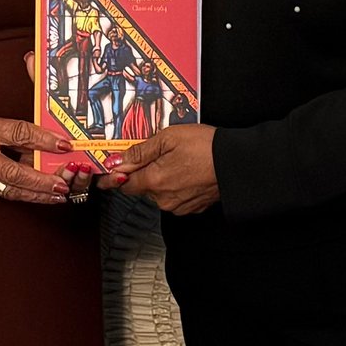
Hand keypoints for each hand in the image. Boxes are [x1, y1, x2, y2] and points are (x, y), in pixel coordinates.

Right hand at [0, 102, 77, 203]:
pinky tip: (39, 196)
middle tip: (64, 182)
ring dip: (37, 193)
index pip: (18, 133)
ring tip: (58, 195)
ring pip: (10, 188)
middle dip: (41, 180)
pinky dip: (23, 194)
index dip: (44, 139)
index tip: (64, 143)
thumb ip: (10, 128)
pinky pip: (3, 190)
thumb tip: (41, 138)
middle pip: (14, 171)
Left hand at [100, 125, 220, 215]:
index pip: (124, 184)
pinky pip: (175, 197)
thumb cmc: (206, 147)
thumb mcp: (168, 138)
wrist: (237, 162)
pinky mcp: (192, 207)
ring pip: (159, 193)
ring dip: (162, 179)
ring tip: (178, 160)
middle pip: (142, 187)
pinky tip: (188, 171)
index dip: (116, 176)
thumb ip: (140, 151)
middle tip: (157, 154)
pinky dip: (177, 185)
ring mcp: (179, 205)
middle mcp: (164, 198)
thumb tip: (117, 161)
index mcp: (154, 181)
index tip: (108, 174)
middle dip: (145, 172)